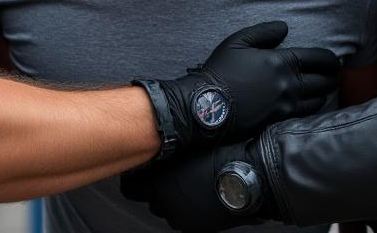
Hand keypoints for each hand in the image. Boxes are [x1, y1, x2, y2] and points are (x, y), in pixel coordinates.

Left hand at [122, 141, 272, 231]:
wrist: (246, 178)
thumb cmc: (219, 160)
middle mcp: (165, 205)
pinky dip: (189, 209)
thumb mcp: (186, 152)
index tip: (140, 175)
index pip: (131, 189)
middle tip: (174, 176)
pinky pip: (185, 218)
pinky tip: (202, 195)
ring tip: (192, 185)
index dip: (135, 181)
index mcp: (158, 186)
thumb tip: (154, 158)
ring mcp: (180, 218)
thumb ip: (165, 159)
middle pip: (151, 200)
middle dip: (158, 190)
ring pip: (168, 210)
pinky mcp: (195, 227)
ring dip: (174, 201)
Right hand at [148, 21, 338, 151]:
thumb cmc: (220, 71)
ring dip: (324, 94)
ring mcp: (286, 106)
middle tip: (334, 75)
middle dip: (332, 77)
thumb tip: (285, 27)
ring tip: (323, 90)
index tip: (335, 61)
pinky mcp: (280, 122)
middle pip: (325, 81)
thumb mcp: (237, 42)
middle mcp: (290, 85)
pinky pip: (305, 116)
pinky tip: (309, 105)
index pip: (320, 59)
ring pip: (318, 101)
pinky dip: (312, 109)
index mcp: (282, 62)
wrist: (207, 106)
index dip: (331, 59)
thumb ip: (263, 32)